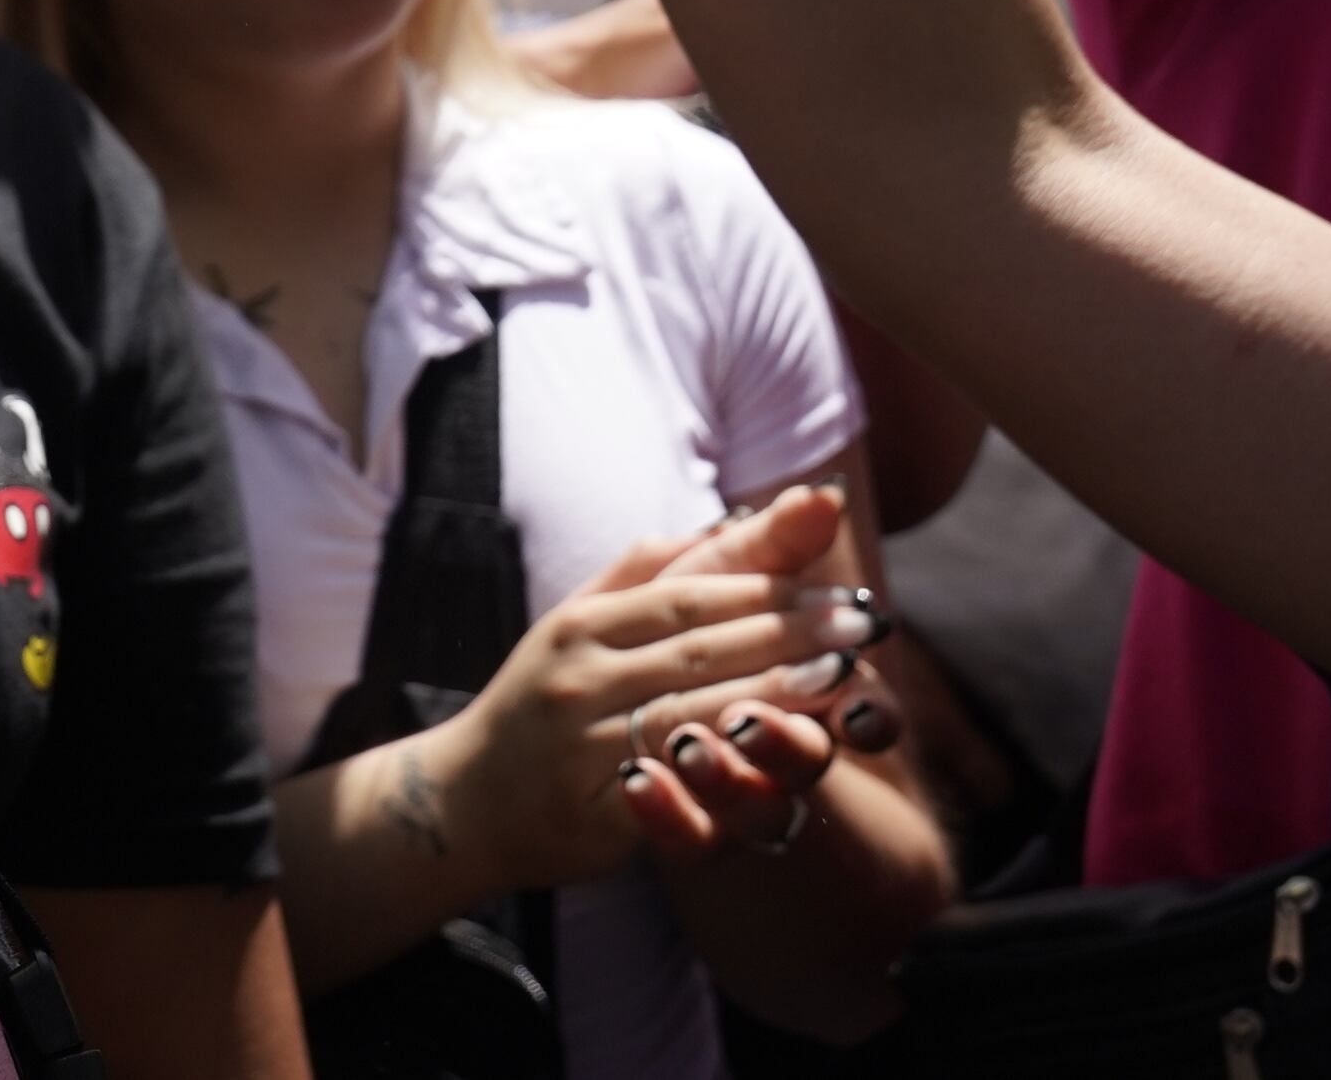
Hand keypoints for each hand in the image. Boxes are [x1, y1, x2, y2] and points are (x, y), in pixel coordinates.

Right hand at [416, 485, 876, 890]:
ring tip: (842, 678)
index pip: (686, 595)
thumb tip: (737, 518)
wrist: (465, 802)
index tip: (839, 586)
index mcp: (582, 624)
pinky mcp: (595, 812)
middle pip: (698, 647)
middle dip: (789, 632)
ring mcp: (584, 745)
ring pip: (689, 711)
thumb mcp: (583, 622)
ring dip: (772, 694)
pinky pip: (671, 788)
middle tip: (865, 623)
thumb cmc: (542, 699)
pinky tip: (778, 761)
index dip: (767, 587)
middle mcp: (580, 677)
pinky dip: (726, 770)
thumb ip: (655, 570)